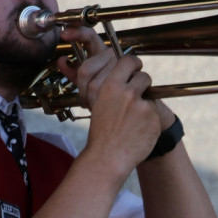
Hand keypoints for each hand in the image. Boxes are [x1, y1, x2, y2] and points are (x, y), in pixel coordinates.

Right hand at [56, 26, 160, 168]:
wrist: (109, 157)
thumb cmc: (101, 130)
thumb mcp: (94, 102)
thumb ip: (89, 81)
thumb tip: (62, 60)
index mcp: (109, 87)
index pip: (128, 60)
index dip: (132, 64)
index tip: (133, 68)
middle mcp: (127, 93)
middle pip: (143, 75)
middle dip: (141, 82)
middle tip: (135, 94)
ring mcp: (142, 106)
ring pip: (151, 91)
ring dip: (146, 98)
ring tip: (135, 112)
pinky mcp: (153, 117)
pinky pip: (155, 109)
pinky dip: (149, 116)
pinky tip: (139, 126)